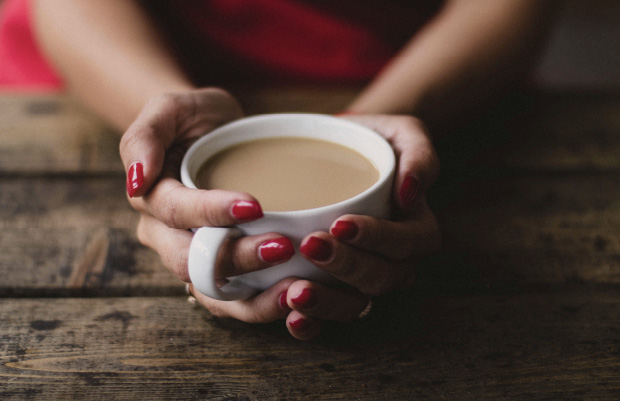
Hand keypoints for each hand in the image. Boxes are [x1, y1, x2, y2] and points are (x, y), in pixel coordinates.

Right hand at [120, 88, 295, 322]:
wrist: (213, 135)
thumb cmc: (193, 118)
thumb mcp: (169, 108)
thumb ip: (145, 136)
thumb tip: (137, 179)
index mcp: (151, 199)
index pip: (176, 212)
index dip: (212, 212)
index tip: (255, 206)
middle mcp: (166, 237)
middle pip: (193, 262)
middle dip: (238, 259)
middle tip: (283, 247)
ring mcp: (194, 257)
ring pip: (213, 293)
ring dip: (253, 298)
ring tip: (295, 289)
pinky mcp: (222, 270)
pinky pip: (235, 300)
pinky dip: (263, 306)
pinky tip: (296, 299)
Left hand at [282, 115, 441, 339]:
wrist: (337, 153)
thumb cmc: (372, 142)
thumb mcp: (402, 133)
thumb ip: (419, 154)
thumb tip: (410, 193)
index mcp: (416, 229)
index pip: (408, 244)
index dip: (378, 239)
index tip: (342, 224)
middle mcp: (395, 262)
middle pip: (381, 278)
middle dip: (347, 267)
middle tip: (312, 246)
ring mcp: (365, 279)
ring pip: (356, 304)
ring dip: (328, 303)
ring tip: (297, 292)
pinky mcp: (335, 288)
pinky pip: (330, 314)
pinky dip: (313, 322)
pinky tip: (291, 316)